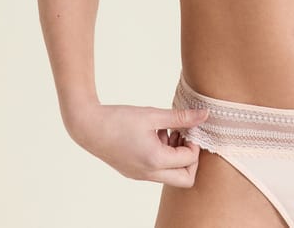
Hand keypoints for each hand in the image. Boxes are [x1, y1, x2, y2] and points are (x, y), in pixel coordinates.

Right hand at [67, 102, 208, 186]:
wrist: (89, 127)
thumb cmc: (120, 119)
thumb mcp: (153, 115)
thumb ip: (180, 117)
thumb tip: (204, 115)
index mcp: (155, 160)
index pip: (189, 160)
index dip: (194, 142)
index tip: (187, 126)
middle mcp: (149, 174)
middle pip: (185, 179)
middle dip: (190, 158)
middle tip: (183, 136)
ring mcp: (140, 176)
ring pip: (171, 175)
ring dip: (175, 156)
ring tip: (166, 131)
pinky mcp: (134, 172)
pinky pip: (157, 171)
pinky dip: (163, 156)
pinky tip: (154, 134)